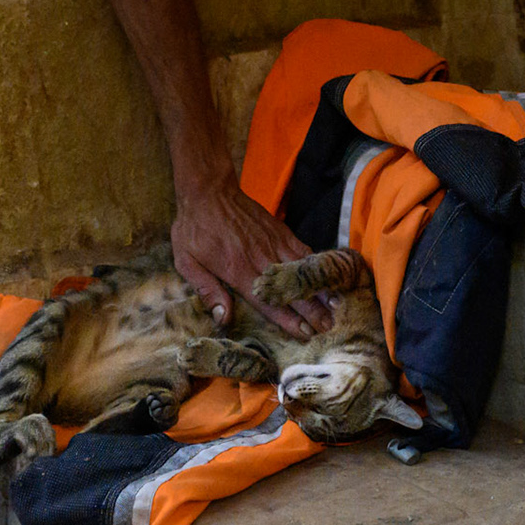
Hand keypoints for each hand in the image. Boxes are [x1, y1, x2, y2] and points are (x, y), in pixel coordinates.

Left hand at [171, 178, 332, 338]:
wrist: (209, 191)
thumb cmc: (194, 228)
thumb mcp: (187, 262)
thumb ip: (207, 290)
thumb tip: (223, 319)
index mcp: (238, 271)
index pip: (268, 302)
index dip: (287, 320)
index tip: (304, 333)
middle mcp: (260, 259)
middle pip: (291, 290)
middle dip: (312, 310)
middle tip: (328, 327)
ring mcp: (273, 243)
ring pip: (302, 271)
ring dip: (319, 288)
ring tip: (337, 306)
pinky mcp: (280, 230)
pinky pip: (303, 249)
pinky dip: (315, 264)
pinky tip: (326, 276)